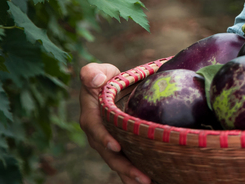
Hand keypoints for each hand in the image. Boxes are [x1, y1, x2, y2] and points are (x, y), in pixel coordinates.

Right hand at [79, 63, 151, 183]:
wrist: (111, 87)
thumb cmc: (105, 78)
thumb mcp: (99, 72)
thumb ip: (93, 72)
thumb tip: (96, 79)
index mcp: (91, 117)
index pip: (96, 129)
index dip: (105, 138)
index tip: (116, 147)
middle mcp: (98, 134)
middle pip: (109, 154)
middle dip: (124, 167)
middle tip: (143, 177)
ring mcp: (109, 143)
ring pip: (118, 162)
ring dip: (131, 174)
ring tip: (149, 182)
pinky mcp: (120, 146)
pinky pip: (127, 161)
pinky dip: (135, 172)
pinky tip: (153, 179)